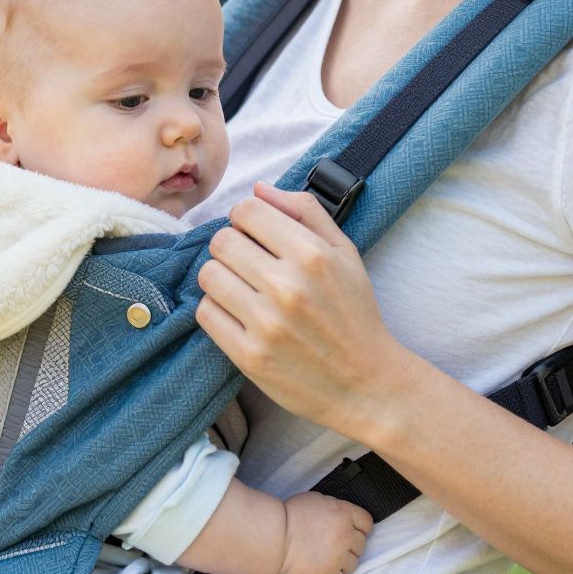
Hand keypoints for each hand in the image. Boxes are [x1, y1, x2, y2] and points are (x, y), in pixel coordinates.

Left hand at [195, 182, 414, 437]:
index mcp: (311, 255)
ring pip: (208, 275)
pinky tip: (239, 314)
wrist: (366, 384)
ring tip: (242, 288)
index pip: (245, 211)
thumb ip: (305, 212)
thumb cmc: (354, 313)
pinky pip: (206, 313)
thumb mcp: (345, 253)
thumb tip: (258, 189)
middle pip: (220, 241)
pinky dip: (217, 310)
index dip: (246, 218)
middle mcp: (287, 286)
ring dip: (220, 277)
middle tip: (248, 263)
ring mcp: (266, 323)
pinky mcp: (249, 356)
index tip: (255, 234)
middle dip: (231, 247)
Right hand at [277, 492, 372, 573]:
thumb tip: (342, 516)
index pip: (366, 523)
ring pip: (352, 566)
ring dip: (340, 565)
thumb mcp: (315, 500)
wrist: (272, 536)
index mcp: (343, 513)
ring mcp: (338, 557)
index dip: (359, 529)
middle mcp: (345, 535)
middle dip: (347, 547)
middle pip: (360, 546)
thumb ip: (334, 508)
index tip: (350, 534)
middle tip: (330, 548)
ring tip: (321, 561)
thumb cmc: (288, 516)